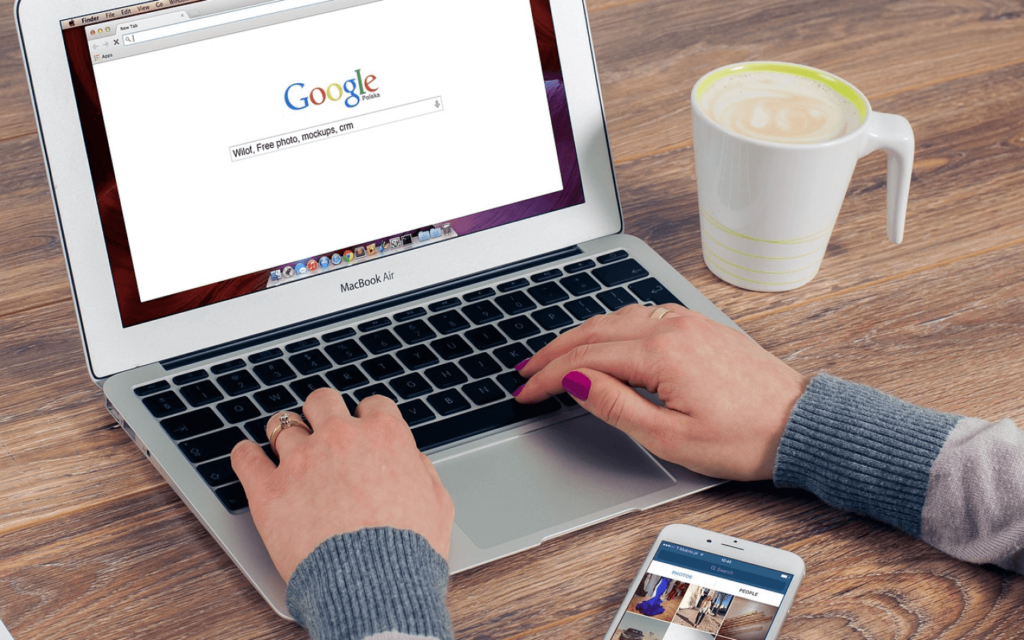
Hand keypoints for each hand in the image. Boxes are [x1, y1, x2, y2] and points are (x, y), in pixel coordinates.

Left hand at [231, 389, 454, 581]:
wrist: (374, 584)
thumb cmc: (409, 550)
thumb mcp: (437, 505)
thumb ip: (422, 472)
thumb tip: (411, 461)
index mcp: (384, 436)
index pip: (373, 405)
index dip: (367, 418)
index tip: (362, 429)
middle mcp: (340, 438)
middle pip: (323, 401)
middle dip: (323, 412)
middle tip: (321, 428)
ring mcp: (301, 461)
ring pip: (281, 425)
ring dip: (284, 434)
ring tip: (283, 447)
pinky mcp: (269, 490)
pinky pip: (245, 458)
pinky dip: (245, 455)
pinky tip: (247, 456)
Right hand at [515, 304, 807, 480]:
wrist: (798, 425)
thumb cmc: (742, 438)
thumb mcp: (669, 437)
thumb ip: (615, 405)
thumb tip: (574, 382)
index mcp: (660, 354)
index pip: (584, 360)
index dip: (548, 377)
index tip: (525, 392)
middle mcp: (671, 328)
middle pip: (593, 332)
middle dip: (553, 352)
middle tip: (526, 372)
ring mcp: (686, 322)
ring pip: (614, 319)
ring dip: (579, 336)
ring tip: (554, 357)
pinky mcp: (698, 326)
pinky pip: (640, 316)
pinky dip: (609, 327)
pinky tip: (602, 339)